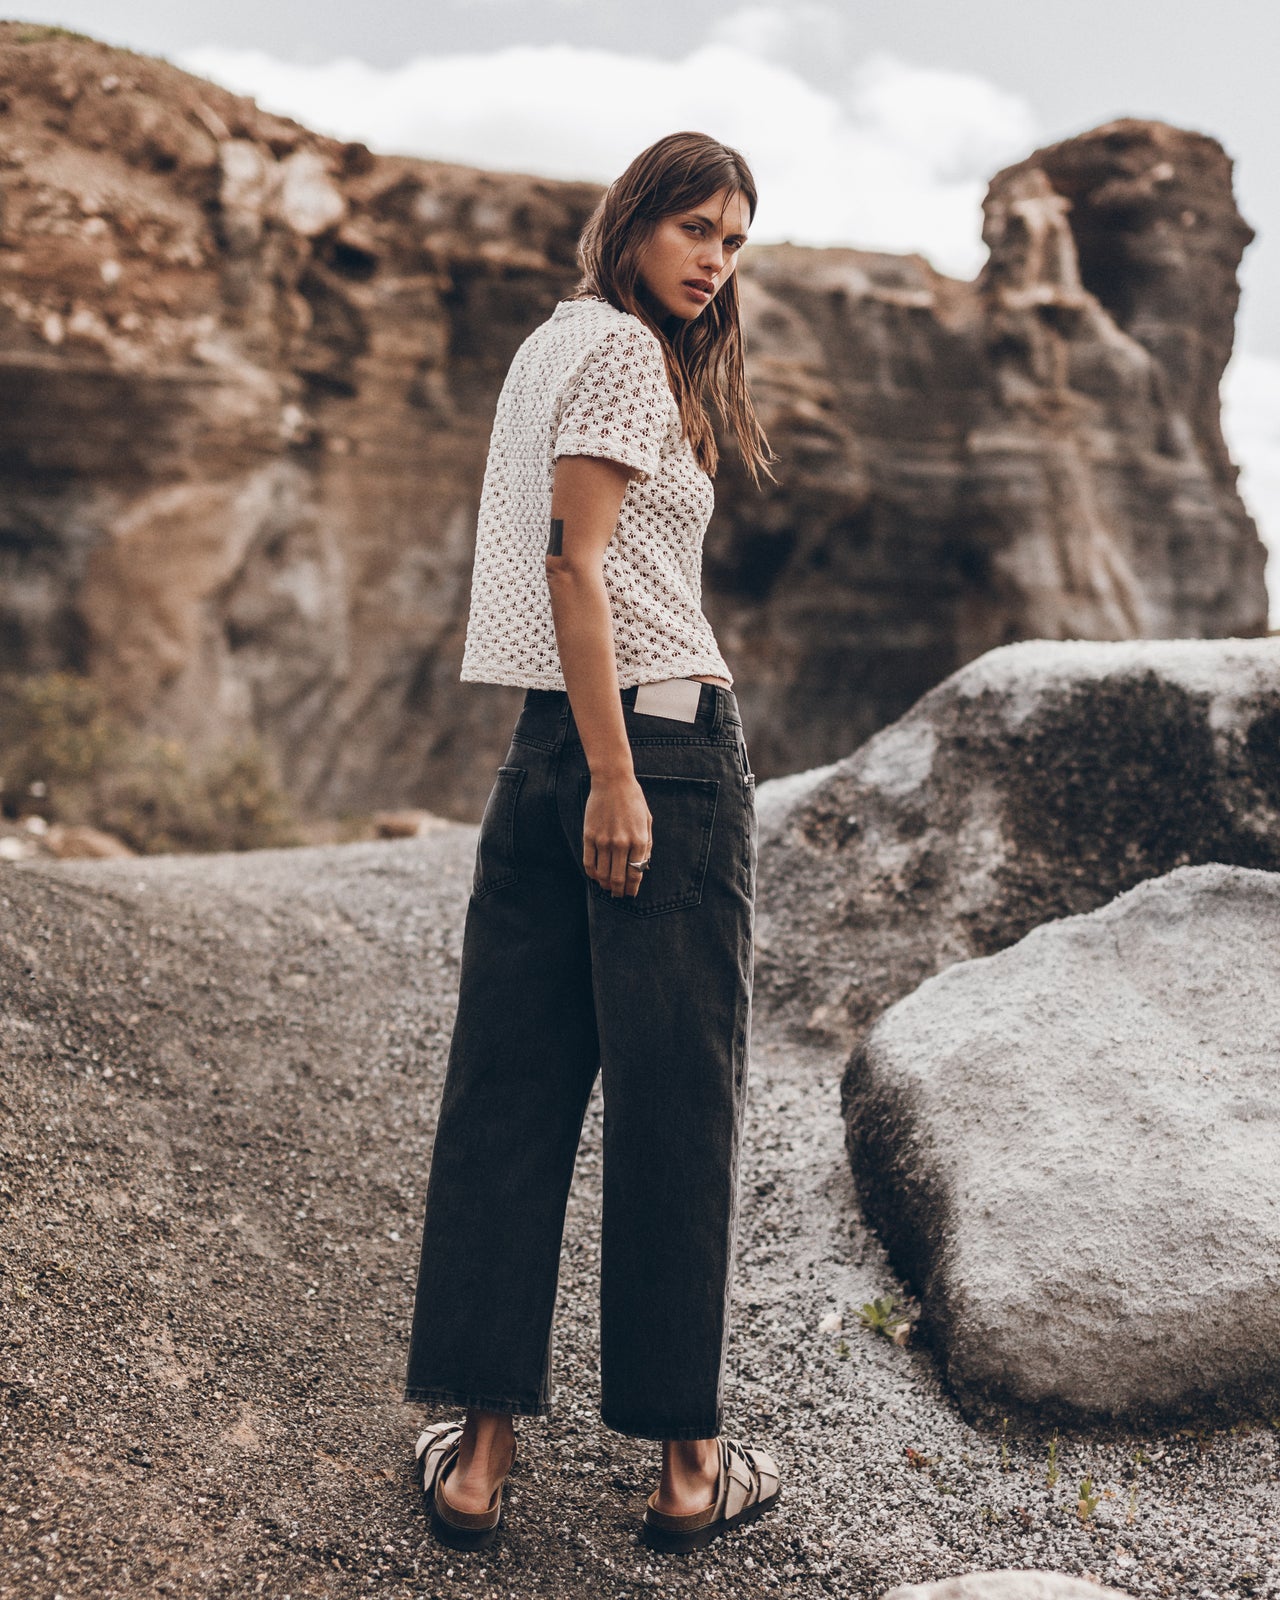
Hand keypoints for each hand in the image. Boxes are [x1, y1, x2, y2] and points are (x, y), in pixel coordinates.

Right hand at [583, 774, 651, 897]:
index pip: (636, 873)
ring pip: (602, 873)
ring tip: (607, 887)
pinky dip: (592, 874)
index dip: (633, 888)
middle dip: (619, 891)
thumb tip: (643, 867)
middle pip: (618, 878)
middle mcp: (622, 843)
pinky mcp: (589, 836)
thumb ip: (647, 845)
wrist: (612, 781)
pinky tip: (595, 876)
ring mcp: (604, 841)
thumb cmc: (633, 801)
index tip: (631, 894)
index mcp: (639, 840)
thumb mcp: (647, 821)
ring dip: (605, 885)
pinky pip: (589, 862)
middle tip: (618, 895)